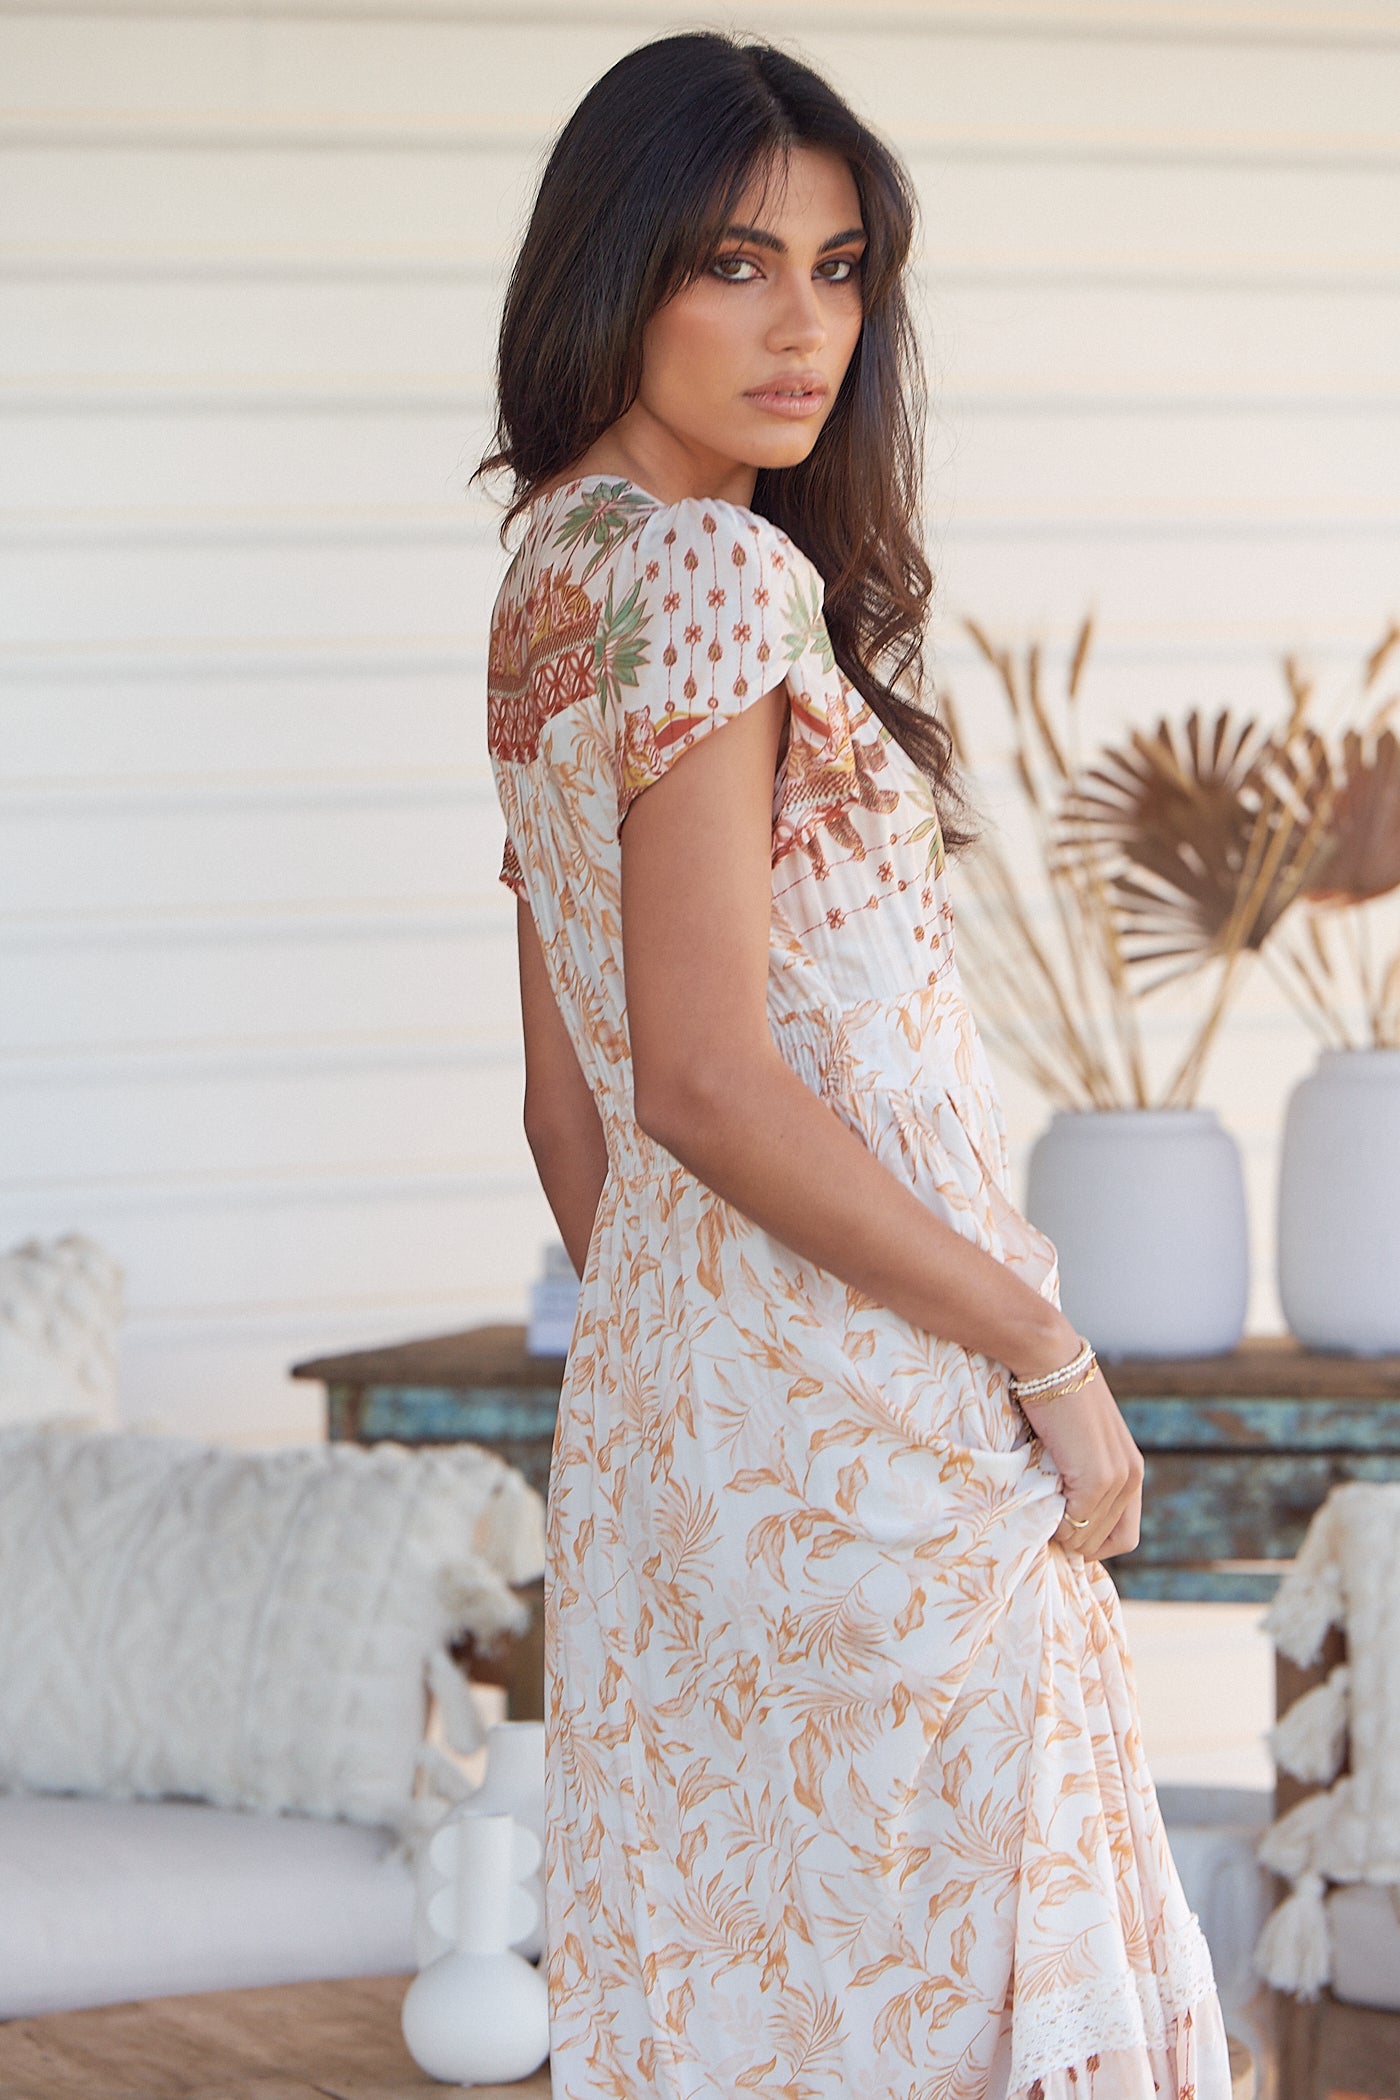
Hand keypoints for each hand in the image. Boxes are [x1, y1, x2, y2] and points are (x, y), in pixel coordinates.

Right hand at [1018, 1365, 1143, 1561]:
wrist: (1049, 1361)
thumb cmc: (1051, 1393)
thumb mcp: (1077, 1438)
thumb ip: (1080, 1469)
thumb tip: (1058, 1507)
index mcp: (1132, 1469)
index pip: (1123, 1535)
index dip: (1091, 1538)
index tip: (1061, 1525)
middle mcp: (1133, 1476)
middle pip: (1107, 1542)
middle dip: (1074, 1539)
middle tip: (1044, 1519)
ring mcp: (1118, 1479)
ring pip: (1088, 1539)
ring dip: (1061, 1532)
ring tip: (1038, 1505)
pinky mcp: (1098, 1478)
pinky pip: (1075, 1525)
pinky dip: (1054, 1524)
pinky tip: (1038, 1499)